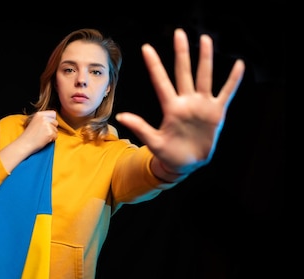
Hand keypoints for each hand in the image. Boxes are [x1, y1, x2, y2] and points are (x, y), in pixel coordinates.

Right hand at [17, 110, 57, 152]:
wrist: (24, 144)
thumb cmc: (29, 136)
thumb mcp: (34, 122)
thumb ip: (42, 120)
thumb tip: (53, 121)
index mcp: (39, 114)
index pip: (52, 113)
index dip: (51, 120)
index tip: (46, 125)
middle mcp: (43, 118)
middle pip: (55, 122)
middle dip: (52, 128)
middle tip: (43, 133)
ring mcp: (47, 125)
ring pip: (56, 130)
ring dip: (51, 135)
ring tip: (42, 137)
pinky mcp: (50, 133)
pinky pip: (55, 136)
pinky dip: (51, 139)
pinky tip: (44, 140)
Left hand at [115, 28, 244, 173]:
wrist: (185, 164)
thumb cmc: (167, 153)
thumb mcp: (153, 141)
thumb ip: (140, 127)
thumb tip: (121, 116)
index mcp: (170, 107)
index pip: (161, 81)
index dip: (154, 65)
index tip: (146, 48)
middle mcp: (186, 102)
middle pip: (183, 72)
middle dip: (182, 53)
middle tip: (179, 33)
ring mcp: (201, 105)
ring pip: (204, 77)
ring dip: (205, 59)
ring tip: (205, 39)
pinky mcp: (216, 112)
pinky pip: (226, 93)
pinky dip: (233, 80)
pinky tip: (239, 65)